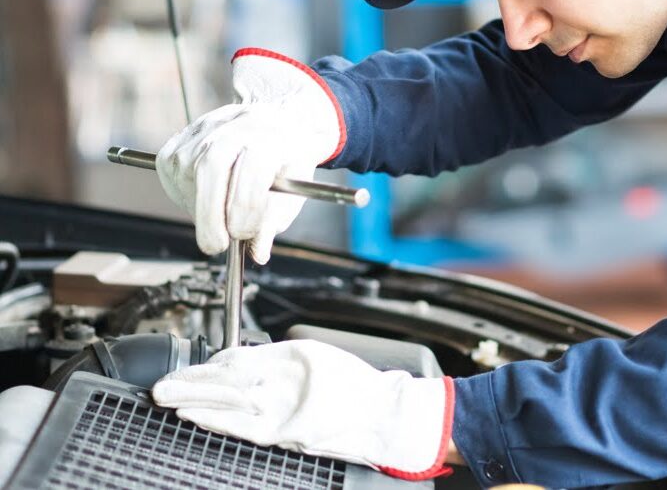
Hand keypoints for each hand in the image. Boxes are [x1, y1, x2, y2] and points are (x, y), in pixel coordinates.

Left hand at [152, 340, 454, 478]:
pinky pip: (242, 428)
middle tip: (161, 385)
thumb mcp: (316, 354)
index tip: (191, 365)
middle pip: (226, 381)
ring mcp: (284, 412)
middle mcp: (285, 384)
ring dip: (194, 402)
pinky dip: (215, 421)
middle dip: (190, 383)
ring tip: (167, 399)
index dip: (209, 363)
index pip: (239, 358)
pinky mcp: (285, 436)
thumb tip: (236, 361)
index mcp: (294, 357)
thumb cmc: (353, 385)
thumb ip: (276, 357)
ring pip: (228, 404)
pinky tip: (194, 418)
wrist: (382, 416)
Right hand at [156, 49, 344, 262]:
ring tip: (218, 216)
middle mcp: (234, 124)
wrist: (276, 124)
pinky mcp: (181, 137)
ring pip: (188, 170)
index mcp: (271, 133)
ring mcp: (204, 127)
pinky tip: (203, 200)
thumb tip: (256, 252)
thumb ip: (274, 221)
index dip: (245, 210)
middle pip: (211, 165)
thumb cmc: (286, 160)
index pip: (251, 170)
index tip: (243, 235)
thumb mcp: (294, 190)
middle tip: (216, 244)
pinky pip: (171, 169)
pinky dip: (183, 193)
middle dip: (210, 213)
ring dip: (199, 206)